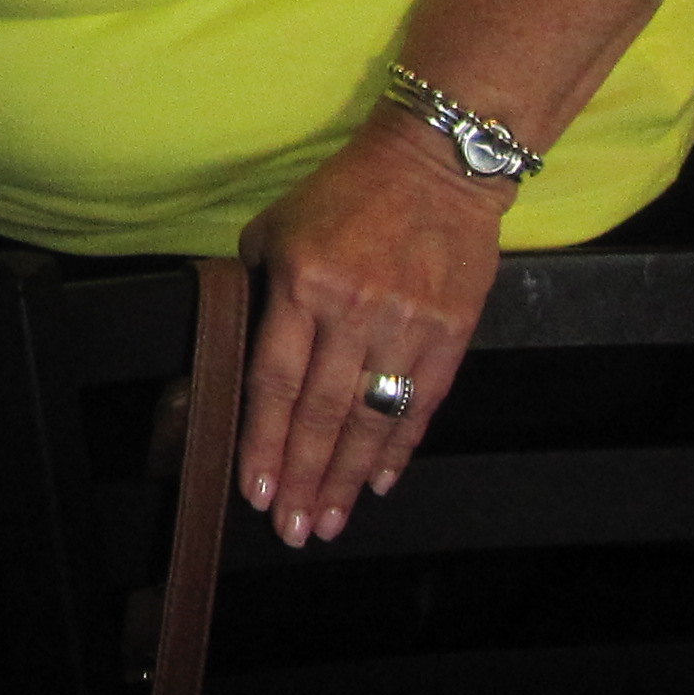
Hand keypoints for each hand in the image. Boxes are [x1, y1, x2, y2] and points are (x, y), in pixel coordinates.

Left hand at [233, 113, 507, 547]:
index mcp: (303, 284)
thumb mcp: (277, 226)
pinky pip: (421, 403)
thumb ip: (259, 289)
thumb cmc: (346, 193)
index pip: (275, 380)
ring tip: (330, 521)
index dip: (264, 441)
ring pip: (371, 419)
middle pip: (321, 413)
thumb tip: (242, 349)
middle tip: (292, 529)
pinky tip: (381, 481)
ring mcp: (406, 324)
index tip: (255, 490)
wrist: (437, 164)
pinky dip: (400, 446)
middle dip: (304, 478)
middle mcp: (353, 310)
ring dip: (348, 477)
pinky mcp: (451, 332)